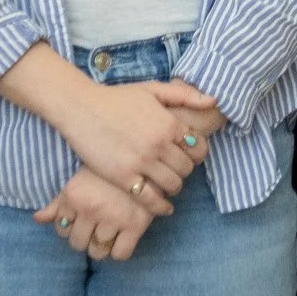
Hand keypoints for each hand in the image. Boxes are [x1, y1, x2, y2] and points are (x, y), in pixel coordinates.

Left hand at [36, 165, 162, 261]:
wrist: (144, 154)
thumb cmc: (107, 168)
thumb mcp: (79, 179)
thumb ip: (57, 202)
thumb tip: (36, 219)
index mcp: (73, 195)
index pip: (62, 230)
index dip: (71, 227)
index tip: (83, 220)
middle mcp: (90, 208)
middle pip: (77, 244)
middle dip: (84, 238)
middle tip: (96, 226)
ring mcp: (113, 217)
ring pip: (97, 252)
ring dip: (101, 245)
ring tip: (109, 232)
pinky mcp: (135, 224)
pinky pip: (120, 254)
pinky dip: (119, 250)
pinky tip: (122, 237)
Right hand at [56, 79, 218, 205]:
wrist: (82, 108)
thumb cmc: (117, 97)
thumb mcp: (152, 89)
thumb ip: (184, 94)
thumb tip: (214, 101)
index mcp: (169, 123)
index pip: (198, 148)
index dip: (198, 154)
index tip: (191, 156)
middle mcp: (159, 144)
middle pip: (187, 169)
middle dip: (185, 171)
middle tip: (177, 171)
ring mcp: (142, 162)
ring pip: (173, 185)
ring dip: (174, 188)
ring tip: (169, 186)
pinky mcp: (124, 178)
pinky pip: (150, 199)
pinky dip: (160, 206)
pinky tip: (162, 206)